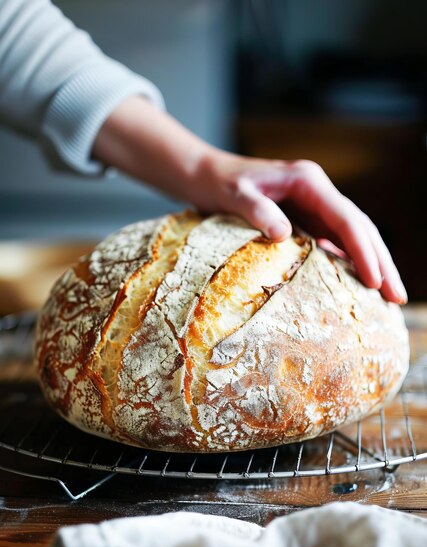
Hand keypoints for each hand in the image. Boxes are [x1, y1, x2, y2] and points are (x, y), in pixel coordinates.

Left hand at [93, 96, 405, 304]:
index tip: (375, 281)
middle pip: (360, 228)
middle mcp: (318, 192)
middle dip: (381, 262)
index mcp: (308, 181)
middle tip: (398, 297)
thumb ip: (257, 210)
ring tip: (388, 295)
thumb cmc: (219, 183)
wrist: (206, 176)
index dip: (363, 251)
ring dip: (370, 263)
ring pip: (352, 236)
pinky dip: (347, 261)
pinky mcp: (305, 217)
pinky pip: (333, 241)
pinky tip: (356, 282)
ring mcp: (313, 205)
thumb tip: (284, 234)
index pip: (347, 219)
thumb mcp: (234, 194)